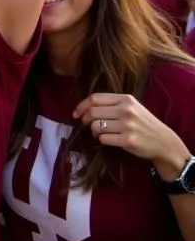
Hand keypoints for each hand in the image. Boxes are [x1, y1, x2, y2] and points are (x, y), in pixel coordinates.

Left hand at [74, 93, 190, 176]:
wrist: (164, 142)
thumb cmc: (143, 123)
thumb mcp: (131, 107)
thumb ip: (112, 104)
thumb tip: (84, 108)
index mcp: (126, 99)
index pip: (95, 98)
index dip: (82, 106)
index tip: (76, 113)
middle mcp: (126, 110)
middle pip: (93, 112)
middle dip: (85, 120)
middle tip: (86, 125)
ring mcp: (127, 125)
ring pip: (95, 126)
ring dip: (94, 131)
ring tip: (100, 133)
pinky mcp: (128, 140)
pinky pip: (103, 139)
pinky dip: (102, 140)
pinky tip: (110, 140)